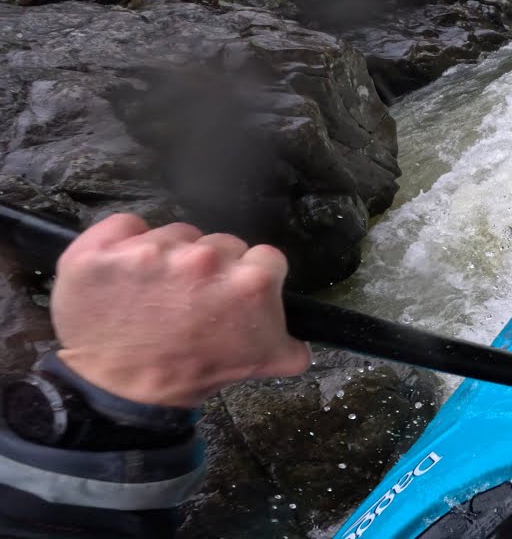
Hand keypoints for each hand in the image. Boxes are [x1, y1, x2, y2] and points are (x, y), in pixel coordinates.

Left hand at [50, 214, 311, 407]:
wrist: (121, 393)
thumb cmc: (192, 374)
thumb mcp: (260, 365)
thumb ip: (291, 345)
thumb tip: (302, 342)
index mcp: (250, 280)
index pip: (264, 257)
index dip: (250, 277)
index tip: (230, 298)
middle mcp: (204, 258)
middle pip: (219, 243)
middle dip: (210, 268)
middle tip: (190, 303)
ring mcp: (150, 252)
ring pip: (173, 234)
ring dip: (168, 257)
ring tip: (154, 294)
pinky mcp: (104, 250)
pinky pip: (123, 224)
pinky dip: (123, 241)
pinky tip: (124, 272)